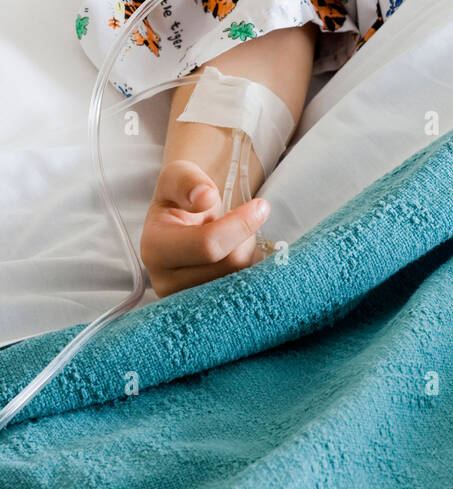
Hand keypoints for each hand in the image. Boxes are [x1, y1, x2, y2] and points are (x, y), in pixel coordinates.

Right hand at [141, 159, 269, 296]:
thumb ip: (188, 180)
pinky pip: (243, 296)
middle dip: (245, 240)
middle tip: (242, 223)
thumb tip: (205, 197)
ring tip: (234, 241)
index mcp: (155, 249)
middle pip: (229, 266)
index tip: (261, 205)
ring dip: (248, 256)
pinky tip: (236, 258)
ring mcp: (185, 303)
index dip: (240, 224)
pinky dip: (249, 274)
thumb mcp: (179, 175)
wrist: (184, 223)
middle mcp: (165, 283)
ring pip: (240, 282)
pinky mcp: (205, 313)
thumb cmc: (182, 198)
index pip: (207, 245)